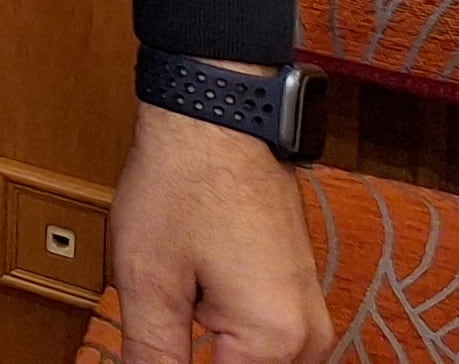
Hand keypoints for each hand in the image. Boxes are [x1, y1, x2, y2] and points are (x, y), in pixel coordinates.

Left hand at [110, 98, 328, 363]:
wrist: (219, 118)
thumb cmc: (184, 181)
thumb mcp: (149, 279)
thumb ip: (152, 353)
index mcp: (276, 341)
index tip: (149, 354)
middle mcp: (308, 337)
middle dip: (197, 361)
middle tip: (160, 335)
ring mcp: (308, 317)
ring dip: (215, 356)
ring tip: (172, 326)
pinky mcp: (296, 299)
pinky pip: (266, 347)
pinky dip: (228, 346)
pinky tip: (192, 325)